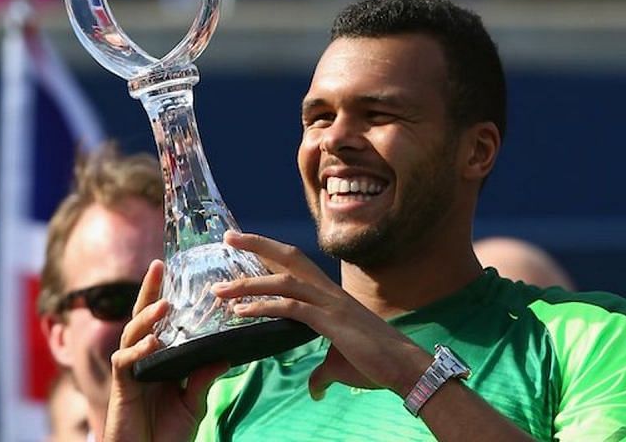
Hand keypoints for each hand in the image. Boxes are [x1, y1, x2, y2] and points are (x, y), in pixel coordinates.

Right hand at [103, 259, 227, 441]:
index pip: (161, 321)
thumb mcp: (194, 402)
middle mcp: (142, 359)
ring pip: (132, 334)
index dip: (163, 294)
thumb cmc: (167, 434)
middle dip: (148, 291)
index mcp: (159, 358)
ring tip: (164, 305)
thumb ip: (204, 377)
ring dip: (147, 318)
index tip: (172, 267)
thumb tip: (226, 353)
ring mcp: (130, 372)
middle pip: (142, 317)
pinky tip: (153, 344)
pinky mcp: (121, 388)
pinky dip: (138, 351)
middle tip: (158, 265)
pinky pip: (124, 361)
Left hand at [211, 232, 430, 400]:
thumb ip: (322, 371)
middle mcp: (328, 290)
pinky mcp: (331, 322)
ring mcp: (330, 303)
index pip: (294, 263)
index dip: (269, 250)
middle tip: (228, 237)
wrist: (405, 367)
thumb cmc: (376, 362)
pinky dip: (263, 307)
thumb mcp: (340, 363)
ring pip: (284, 281)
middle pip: (288, 257)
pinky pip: (292, 308)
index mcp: (329, 294)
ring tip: (220, 289)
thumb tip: (315, 387)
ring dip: (249, 283)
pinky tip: (240, 312)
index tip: (244, 242)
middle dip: (257, 244)